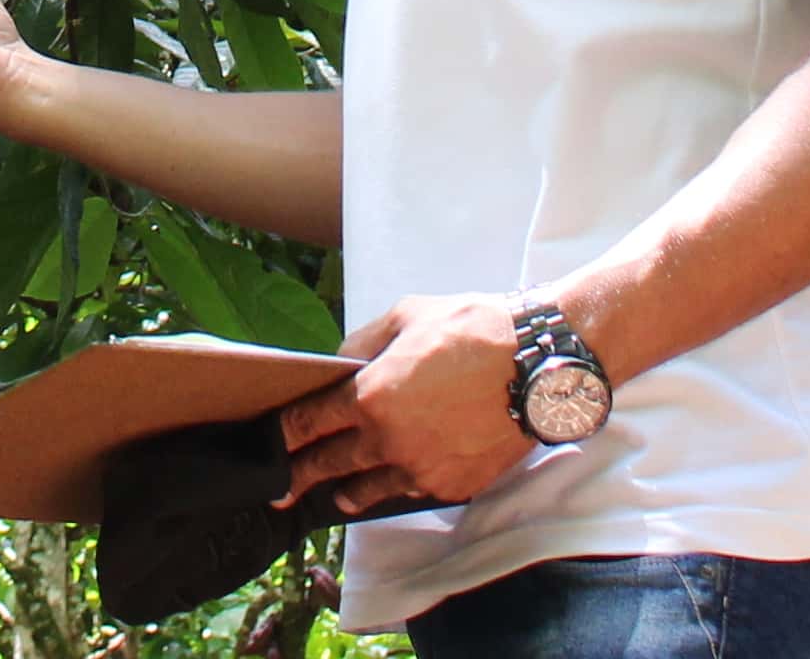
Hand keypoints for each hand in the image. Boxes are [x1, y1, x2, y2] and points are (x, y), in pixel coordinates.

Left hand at [274, 294, 544, 515]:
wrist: (537, 365)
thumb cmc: (472, 330)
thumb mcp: (407, 316)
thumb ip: (364, 345)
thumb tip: (340, 365)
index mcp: (370, 397)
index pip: (309, 423)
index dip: (284, 434)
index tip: (271, 442)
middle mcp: (389, 442)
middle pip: (329, 465)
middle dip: (299, 476)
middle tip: (280, 489)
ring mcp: (421, 470)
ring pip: (369, 489)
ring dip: (346, 490)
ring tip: (334, 493)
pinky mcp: (452, 485)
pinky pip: (412, 492)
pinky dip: (398, 486)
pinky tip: (392, 481)